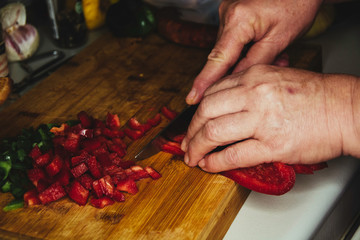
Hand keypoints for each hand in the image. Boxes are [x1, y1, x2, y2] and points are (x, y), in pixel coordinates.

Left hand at [181, 65, 357, 172]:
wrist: (344, 109)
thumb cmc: (313, 95)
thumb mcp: (275, 77)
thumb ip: (246, 87)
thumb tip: (222, 104)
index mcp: (253, 77)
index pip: (211, 94)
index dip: (195, 112)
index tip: (191, 123)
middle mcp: (254, 95)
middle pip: (206, 112)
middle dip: (191, 131)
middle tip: (186, 143)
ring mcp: (262, 120)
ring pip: (213, 133)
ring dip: (197, 148)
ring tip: (192, 157)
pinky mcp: (273, 145)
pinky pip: (233, 155)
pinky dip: (215, 162)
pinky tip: (209, 165)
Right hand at [186, 0, 322, 104]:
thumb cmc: (297, 4)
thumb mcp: (280, 39)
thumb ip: (255, 63)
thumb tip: (235, 81)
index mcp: (238, 20)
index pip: (218, 59)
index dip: (204, 81)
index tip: (192, 98)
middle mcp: (227, 14)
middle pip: (224, 55)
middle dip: (243, 67)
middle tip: (273, 63)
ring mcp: (227, 11)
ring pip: (230, 48)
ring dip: (248, 56)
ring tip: (276, 52)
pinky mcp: (232, 12)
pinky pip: (234, 38)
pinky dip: (247, 46)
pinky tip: (265, 44)